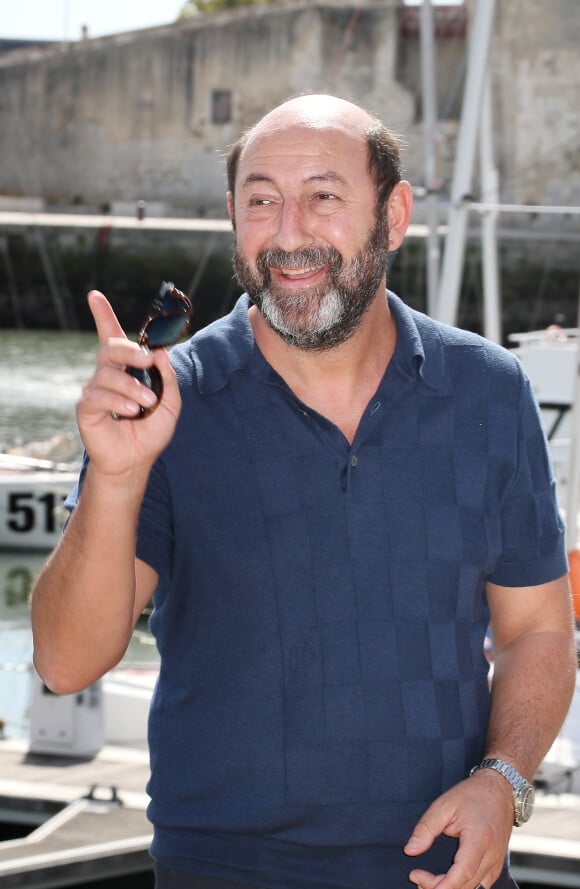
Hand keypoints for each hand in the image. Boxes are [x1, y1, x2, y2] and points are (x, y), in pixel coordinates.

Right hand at [76, 290, 181, 477]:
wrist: (136, 460)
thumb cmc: (151, 430)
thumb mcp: (170, 403)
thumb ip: (167, 377)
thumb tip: (160, 352)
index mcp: (127, 368)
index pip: (111, 336)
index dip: (102, 315)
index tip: (94, 295)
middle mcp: (108, 374)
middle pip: (111, 348)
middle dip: (129, 350)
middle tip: (147, 360)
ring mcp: (95, 389)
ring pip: (109, 374)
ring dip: (132, 388)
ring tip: (146, 405)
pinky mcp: (86, 407)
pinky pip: (98, 395)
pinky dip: (118, 401)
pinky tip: (129, 412)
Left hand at [404, 770, 513, 888]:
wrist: (500, 790)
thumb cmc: (473, 794)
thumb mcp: (444, 805)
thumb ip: (426, 828)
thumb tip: (410, 850)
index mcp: (479, 838)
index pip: (463, 872)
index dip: (442, 884)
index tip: (419, 880)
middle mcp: (492, 854)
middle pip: (467, 885)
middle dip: (440, 887)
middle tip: (417, 877)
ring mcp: (497, 861)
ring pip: (476, 888)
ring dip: (453, 888)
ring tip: (430, 880)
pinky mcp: (497, 864)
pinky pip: (482, 884)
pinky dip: (464, 885)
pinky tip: (449, 878)